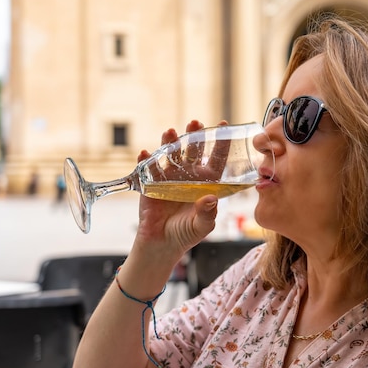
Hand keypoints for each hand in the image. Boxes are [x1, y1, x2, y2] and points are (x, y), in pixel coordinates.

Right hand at [135, 120, 219, 258]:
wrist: (162, 244)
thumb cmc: (186, 233)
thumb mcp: (202, 226)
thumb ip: (207, 213)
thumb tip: (209, 198)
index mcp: (206, 182)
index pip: (215, 159)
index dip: (220, 142)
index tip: (223, 125)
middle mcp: (188, 175)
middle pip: (192, 150)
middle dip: (194, 135)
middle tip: (195, 122)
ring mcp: (168, 177)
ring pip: (170, 154)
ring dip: (169, 142)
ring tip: (169, 132)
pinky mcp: (150, 183)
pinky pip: (147, 168)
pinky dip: (145, 160)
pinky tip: (144, 153)